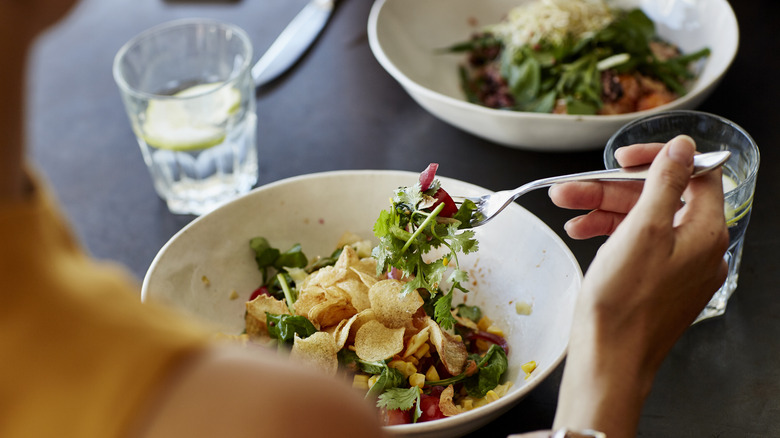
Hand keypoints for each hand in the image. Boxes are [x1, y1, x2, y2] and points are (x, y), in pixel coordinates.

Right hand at [552, 135, 728, 436]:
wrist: (610, 359)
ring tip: (566, 209)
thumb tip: (684, 147)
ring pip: (643, 222)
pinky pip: (638, 246)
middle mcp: (698, 249)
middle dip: (612, 189)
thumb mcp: (641, 230)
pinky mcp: (658, 283)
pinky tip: (581, 231)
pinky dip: (610, 235)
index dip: (656, 160)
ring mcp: (678, 268)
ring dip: (603, 210)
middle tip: (572, 188)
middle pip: (659, 199)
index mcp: (705, 233)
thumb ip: (665, 183)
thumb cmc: (624, 303)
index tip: (622, 158)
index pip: (693, 175)